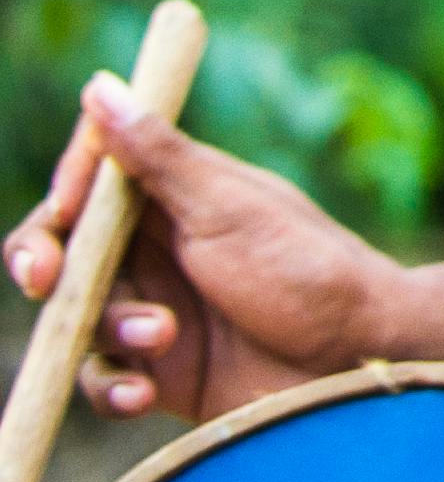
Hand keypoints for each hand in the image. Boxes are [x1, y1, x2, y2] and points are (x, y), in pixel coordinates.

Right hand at [3, 74, 397, 421]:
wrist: (361, 355)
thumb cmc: (308, 269)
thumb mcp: (229, 209)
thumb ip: (158, 158)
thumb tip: (101, 85)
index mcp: (176, 200)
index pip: (92, 184)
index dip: (66, 193)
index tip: (66, 210)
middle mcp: (158, 253)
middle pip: (64, 252)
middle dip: (44, 262)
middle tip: (46, 277)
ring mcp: (154, 313)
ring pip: (79, 319)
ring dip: (109, 327)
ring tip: (163, 333)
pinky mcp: (159, 372)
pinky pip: (103, 380)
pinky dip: (112, 388)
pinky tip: (141, 396)